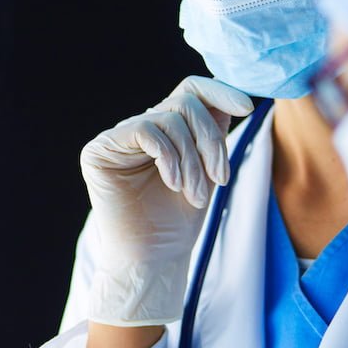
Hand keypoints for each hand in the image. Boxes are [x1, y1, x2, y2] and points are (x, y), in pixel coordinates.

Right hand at [81, 76, 252, 325]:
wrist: (153, 257)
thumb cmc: (179, 220)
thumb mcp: (208, 169)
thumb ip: (213, 132)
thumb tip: (235, 97)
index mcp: (166, 129)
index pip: (191, 89)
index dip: (220, 90)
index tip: (248, 109)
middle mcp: (141, 127)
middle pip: (185, 103)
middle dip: (210, 141)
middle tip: (220, 179)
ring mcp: (118, 138)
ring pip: (169, 117)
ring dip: (192, 159)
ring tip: (195, 195)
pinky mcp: (99, 150)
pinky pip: (146, 130)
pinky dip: (168, 157)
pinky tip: (172, 184)